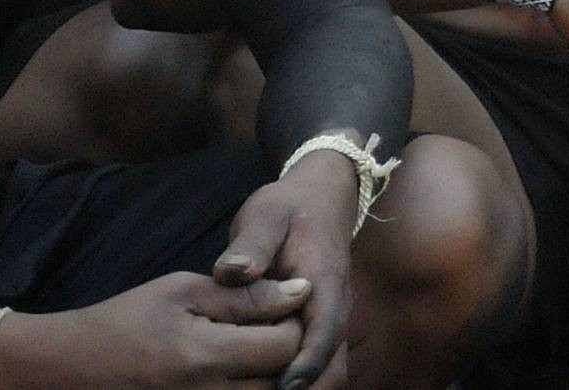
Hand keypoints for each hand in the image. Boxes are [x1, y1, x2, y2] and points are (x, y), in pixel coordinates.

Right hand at [0, 272, 313, 387]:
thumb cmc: (124, 321)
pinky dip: (249, 388)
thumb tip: (303, 292)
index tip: (280, 306)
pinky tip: (238, 370)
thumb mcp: (181, 292)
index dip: (295, 322)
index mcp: (203, 358)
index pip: (288, 346)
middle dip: (290, 352)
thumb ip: (245, 296)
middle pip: (285, 381)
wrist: (67, 369)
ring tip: (256, 349)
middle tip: (273, 329)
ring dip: (274, 374)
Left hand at [214, 150, 357, 387]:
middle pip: (334, 363)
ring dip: (307, 386)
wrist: (321, 197)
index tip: (282, 386)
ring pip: (330, 369)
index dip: (306, 363)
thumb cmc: (289, 207)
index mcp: (324, 281)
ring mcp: (330, 317)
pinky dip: (301, 379)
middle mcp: (335, 306)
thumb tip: (233, 272)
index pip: (324, 330)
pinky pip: (319, 363)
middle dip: (310, 387)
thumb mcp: (266, 215)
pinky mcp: (318, 324)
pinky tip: (266, 384)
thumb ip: (250, 244)